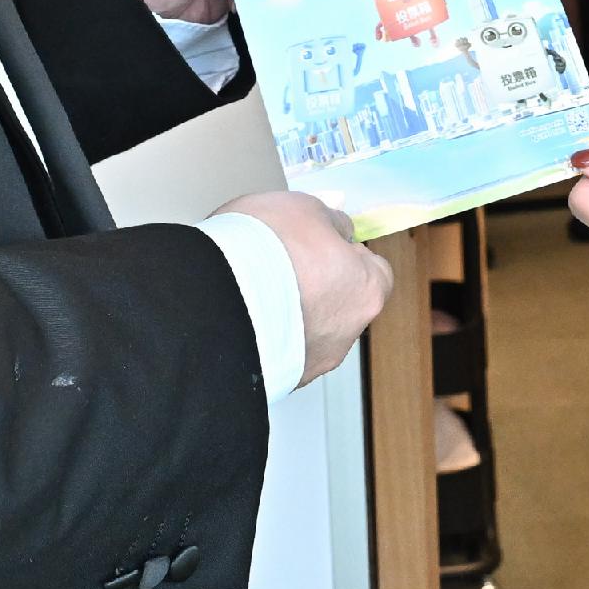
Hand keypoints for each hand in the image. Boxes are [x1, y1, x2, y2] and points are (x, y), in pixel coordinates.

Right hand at [220, 188, 394, 388]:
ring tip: (254, 290)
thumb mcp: (306, 209)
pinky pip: (279, 350)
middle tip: (282, 266)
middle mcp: (348, 333)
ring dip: (290, 314)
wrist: (214, 302)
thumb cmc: (267, 249)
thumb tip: (339, 231)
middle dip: (318, 287)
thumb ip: (331, 223)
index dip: (347, 255)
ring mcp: (313, 361)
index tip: (322, 245)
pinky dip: (267, 335)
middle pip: (341, 304)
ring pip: (307, 330)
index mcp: (367, 290)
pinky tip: (243, 315)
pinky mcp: (278, 378)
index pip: (374, 272)